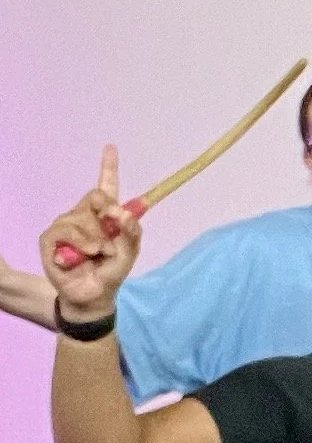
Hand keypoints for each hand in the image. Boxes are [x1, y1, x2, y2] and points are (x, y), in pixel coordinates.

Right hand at [40, 146, 138, 320]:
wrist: (94, 294)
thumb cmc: (111, 272)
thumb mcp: (129, 253)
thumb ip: (131, 233)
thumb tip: (124, 213)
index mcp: (105, 217)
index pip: (106, 187)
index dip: (108, 167)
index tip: (111, 148)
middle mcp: (85, 216)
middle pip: (96, 196)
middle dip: (107, 208)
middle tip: (114, 224)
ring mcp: (66, 225)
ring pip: (80, 218)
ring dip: (95, 239)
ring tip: (98, 254)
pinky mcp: (50, 238)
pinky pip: (64, 231)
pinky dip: (79, 244)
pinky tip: (83, 256)